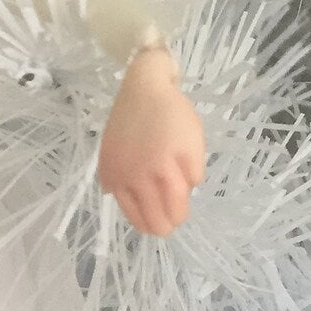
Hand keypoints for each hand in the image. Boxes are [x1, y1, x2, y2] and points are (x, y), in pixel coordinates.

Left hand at [96, 45, 206, 236]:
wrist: (145, 86)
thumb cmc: (132, 120)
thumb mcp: (114, 155)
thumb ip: (123, 182)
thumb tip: (141, 210)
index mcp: (116, 179)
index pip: (138, 219)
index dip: (152, 224)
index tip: (160, 221)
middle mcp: (136, 177)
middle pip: (159, 220)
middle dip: (170, 222)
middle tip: (176, 216)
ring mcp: (161, 166)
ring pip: (178, 205)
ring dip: (183, 208)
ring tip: (184, 201)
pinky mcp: (184, 154)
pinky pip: (195, 179)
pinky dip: (194, 176)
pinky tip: (188, 164)